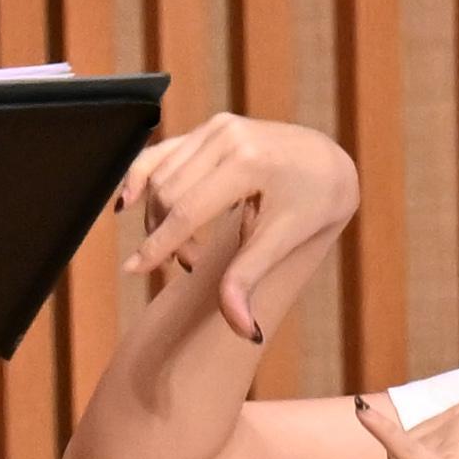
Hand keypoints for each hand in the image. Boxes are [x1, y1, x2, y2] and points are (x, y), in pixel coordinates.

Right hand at [114, 115, 359, 344]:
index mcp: (249, 162)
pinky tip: (128, 203)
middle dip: (169, 237)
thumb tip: (243, 331)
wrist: (330, 162)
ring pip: (161, 178)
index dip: (159, 244)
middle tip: (192, 264)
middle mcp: (228, 137)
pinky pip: (163, 154)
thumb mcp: (285, 240)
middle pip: (169, 195)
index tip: (134, 270)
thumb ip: (250, 279)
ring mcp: (217, 127)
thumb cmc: (313, 203)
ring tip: (187, 247)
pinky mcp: (210, 127)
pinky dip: (141, 179)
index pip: (188, 210)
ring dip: (160, 218)